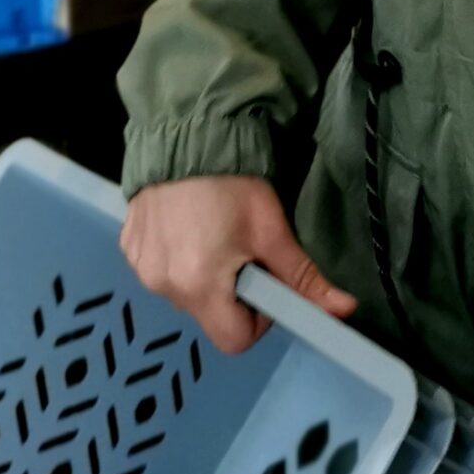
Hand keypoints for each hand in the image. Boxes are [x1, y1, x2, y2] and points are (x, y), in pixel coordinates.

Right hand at [120, 175, 357, 353]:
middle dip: (231, 295)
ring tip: (213, 234)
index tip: (262, 282)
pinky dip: (177, 261)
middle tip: (240, 251)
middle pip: (209, 318)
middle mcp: (163, 285)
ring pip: (184, 296)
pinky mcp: (129, 249)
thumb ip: (304, 278)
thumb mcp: (272, 230)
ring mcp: (141, 268)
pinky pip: (159, 272)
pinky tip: (187, 227)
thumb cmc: (231, 180)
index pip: (235, 340)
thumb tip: (345, 309)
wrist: (185, 133)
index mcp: (200, 286)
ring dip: (202, 278)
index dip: (257, 320)